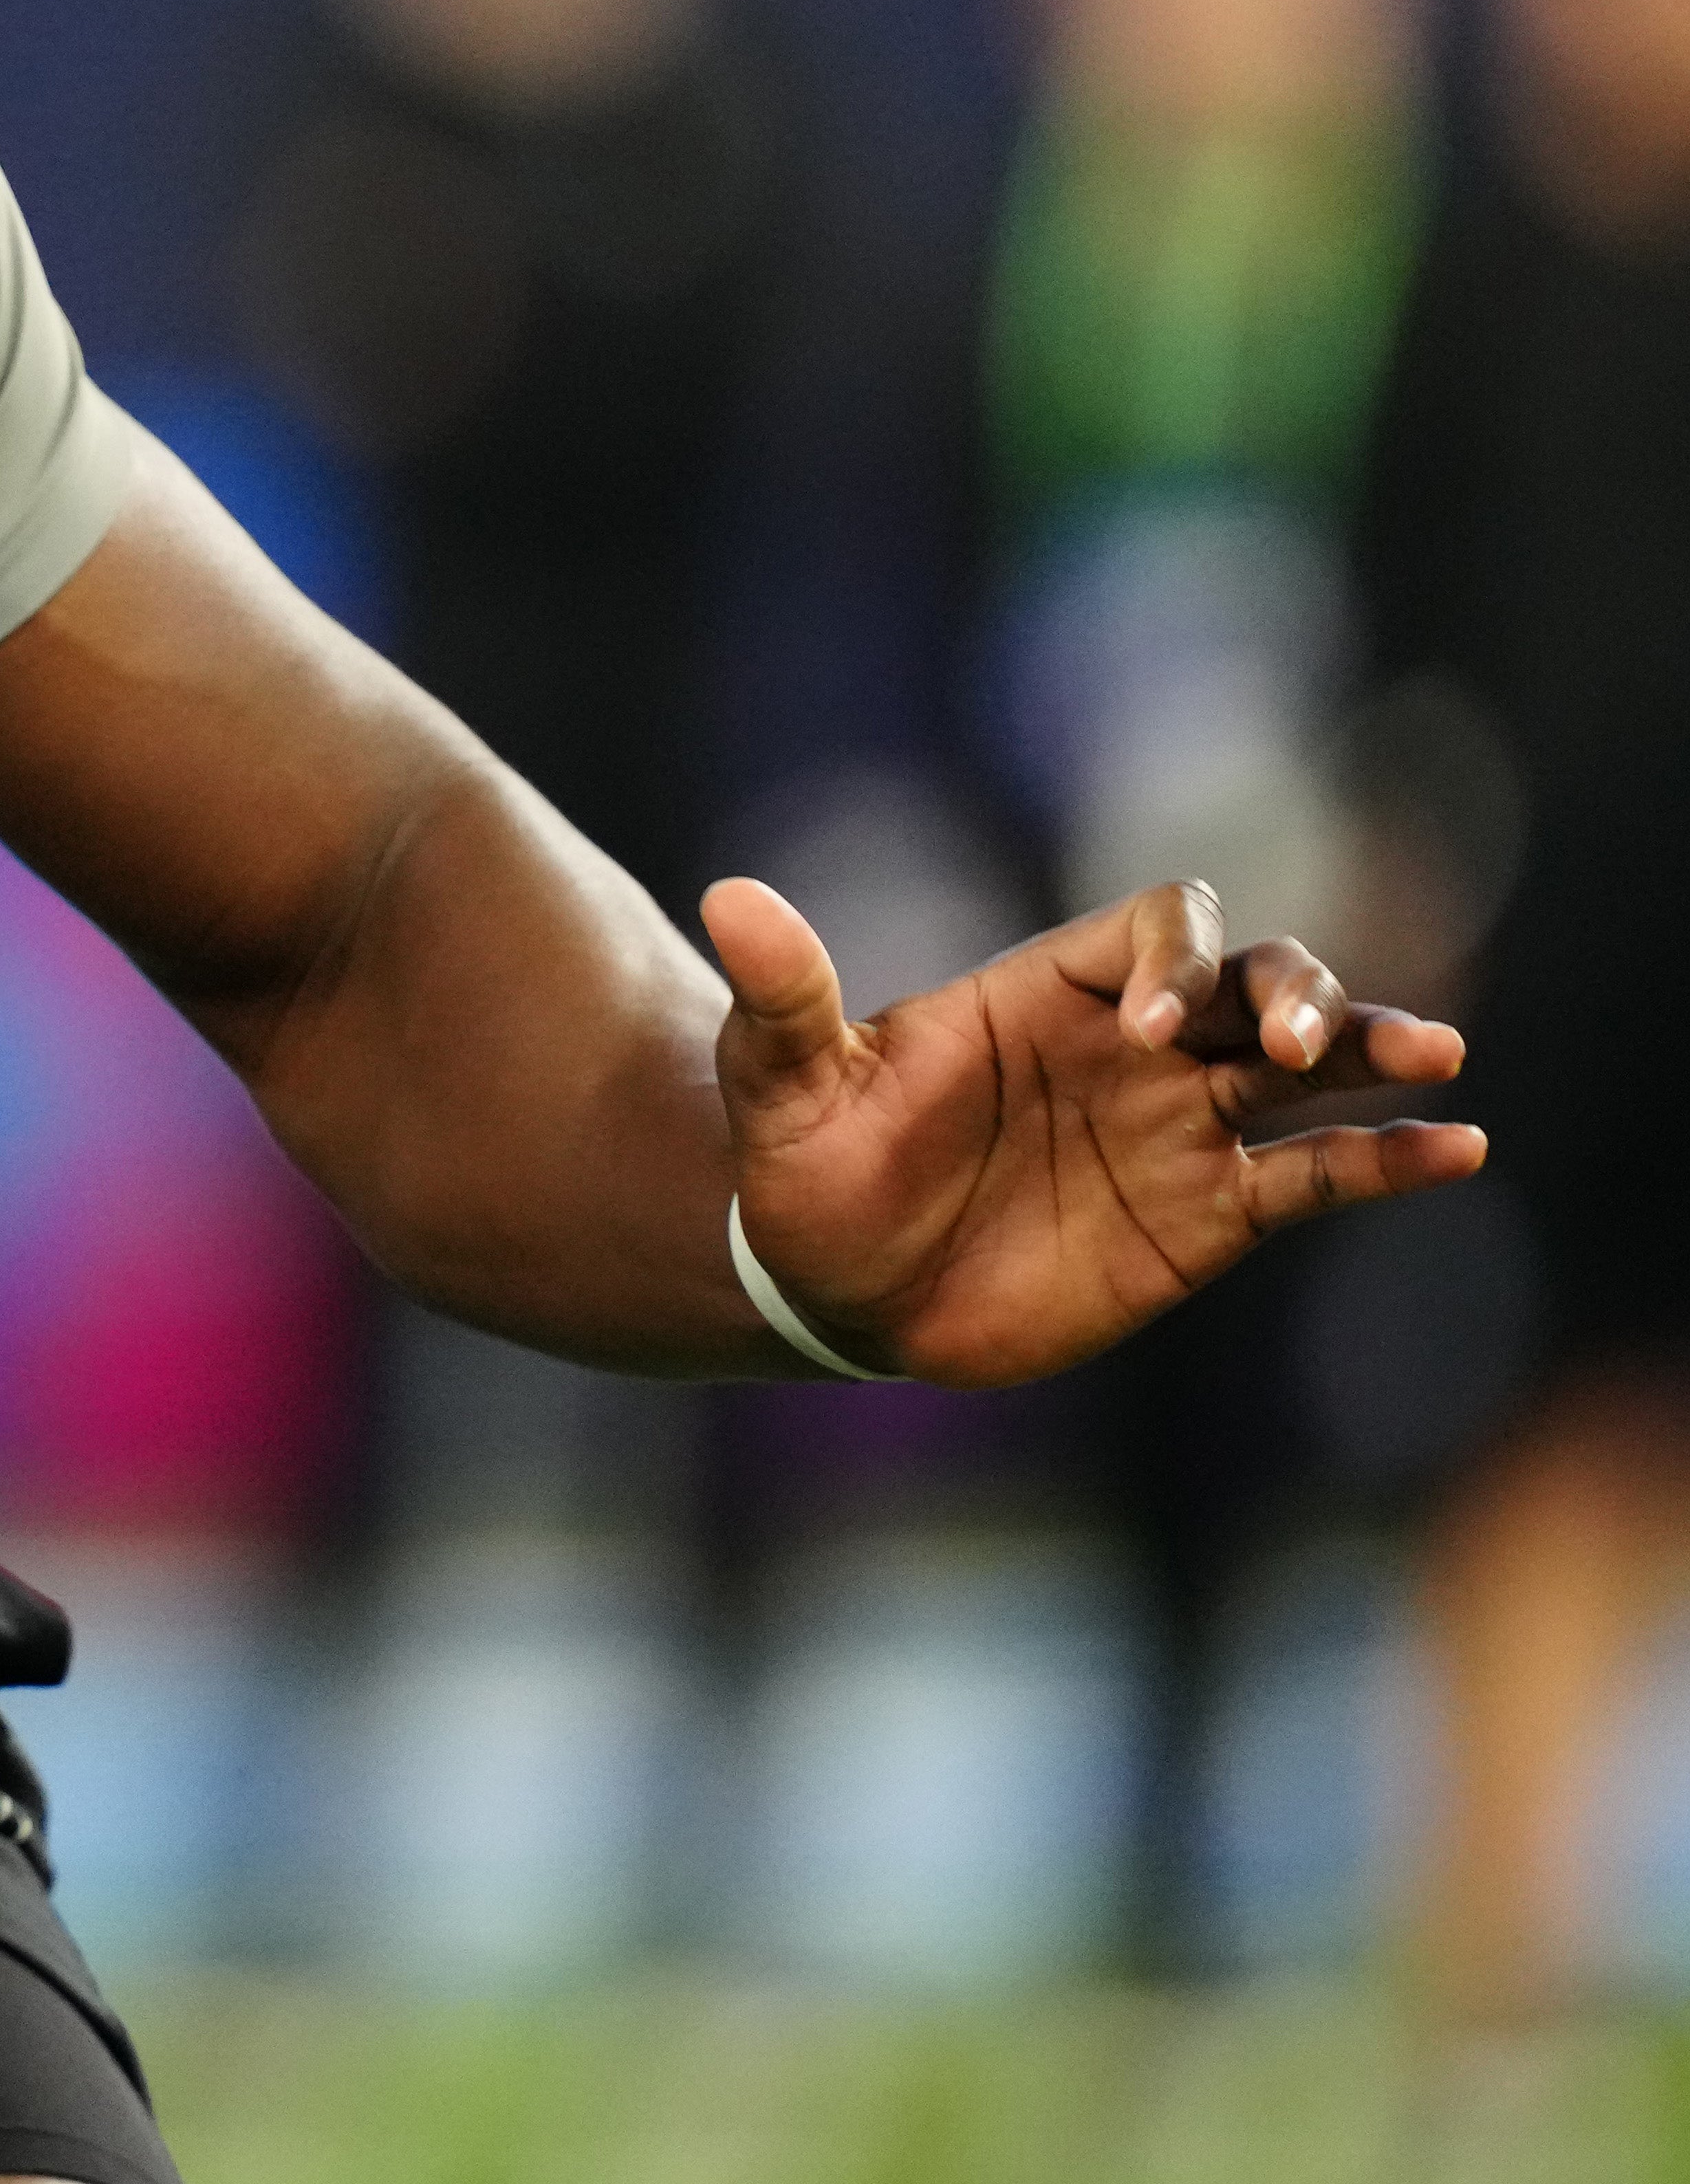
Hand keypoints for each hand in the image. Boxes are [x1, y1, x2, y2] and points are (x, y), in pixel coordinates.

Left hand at [700, 875, 1483, 1387]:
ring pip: (1307, 1068)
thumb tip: (728, 897)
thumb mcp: (779, 1079)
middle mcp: (1133, 1047)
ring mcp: (1180, 1128)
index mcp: (1049, 994)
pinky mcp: (1208, 1216)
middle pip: (1254, 979)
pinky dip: (1387, 1160)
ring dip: (1369, 1048)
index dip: (1178, 958)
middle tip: (1297, 1042)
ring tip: (1432, 1056)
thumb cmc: (805, 1166)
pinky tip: (1455, 1149)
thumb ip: (781, 995)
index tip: (1157, 1026)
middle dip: (1295, 993)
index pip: (1158, 928)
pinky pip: (1318, 1177)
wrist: (833, 1286)